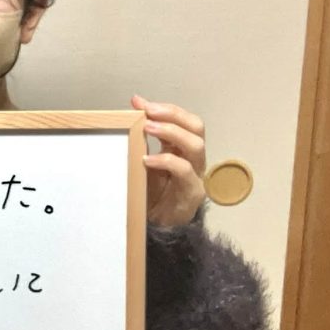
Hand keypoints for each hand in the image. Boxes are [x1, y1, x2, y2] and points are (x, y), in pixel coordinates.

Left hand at [132, 95, 206, 226]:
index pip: (186, 121)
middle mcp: (193, 159)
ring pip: (196, 146)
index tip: (140, 103)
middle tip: (148, 112)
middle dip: (173, 115)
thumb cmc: (150, 192)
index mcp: (182, 149)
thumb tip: (133, 104)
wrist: (155, 226)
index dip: (167, 109)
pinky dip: (166, 161)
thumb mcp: (142, 160)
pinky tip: (147, 159)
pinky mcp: (192, 192)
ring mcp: (195, 175)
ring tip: (149, 128)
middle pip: (196, 128)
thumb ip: (140, 136)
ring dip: (172, 133)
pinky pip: (184, 171)